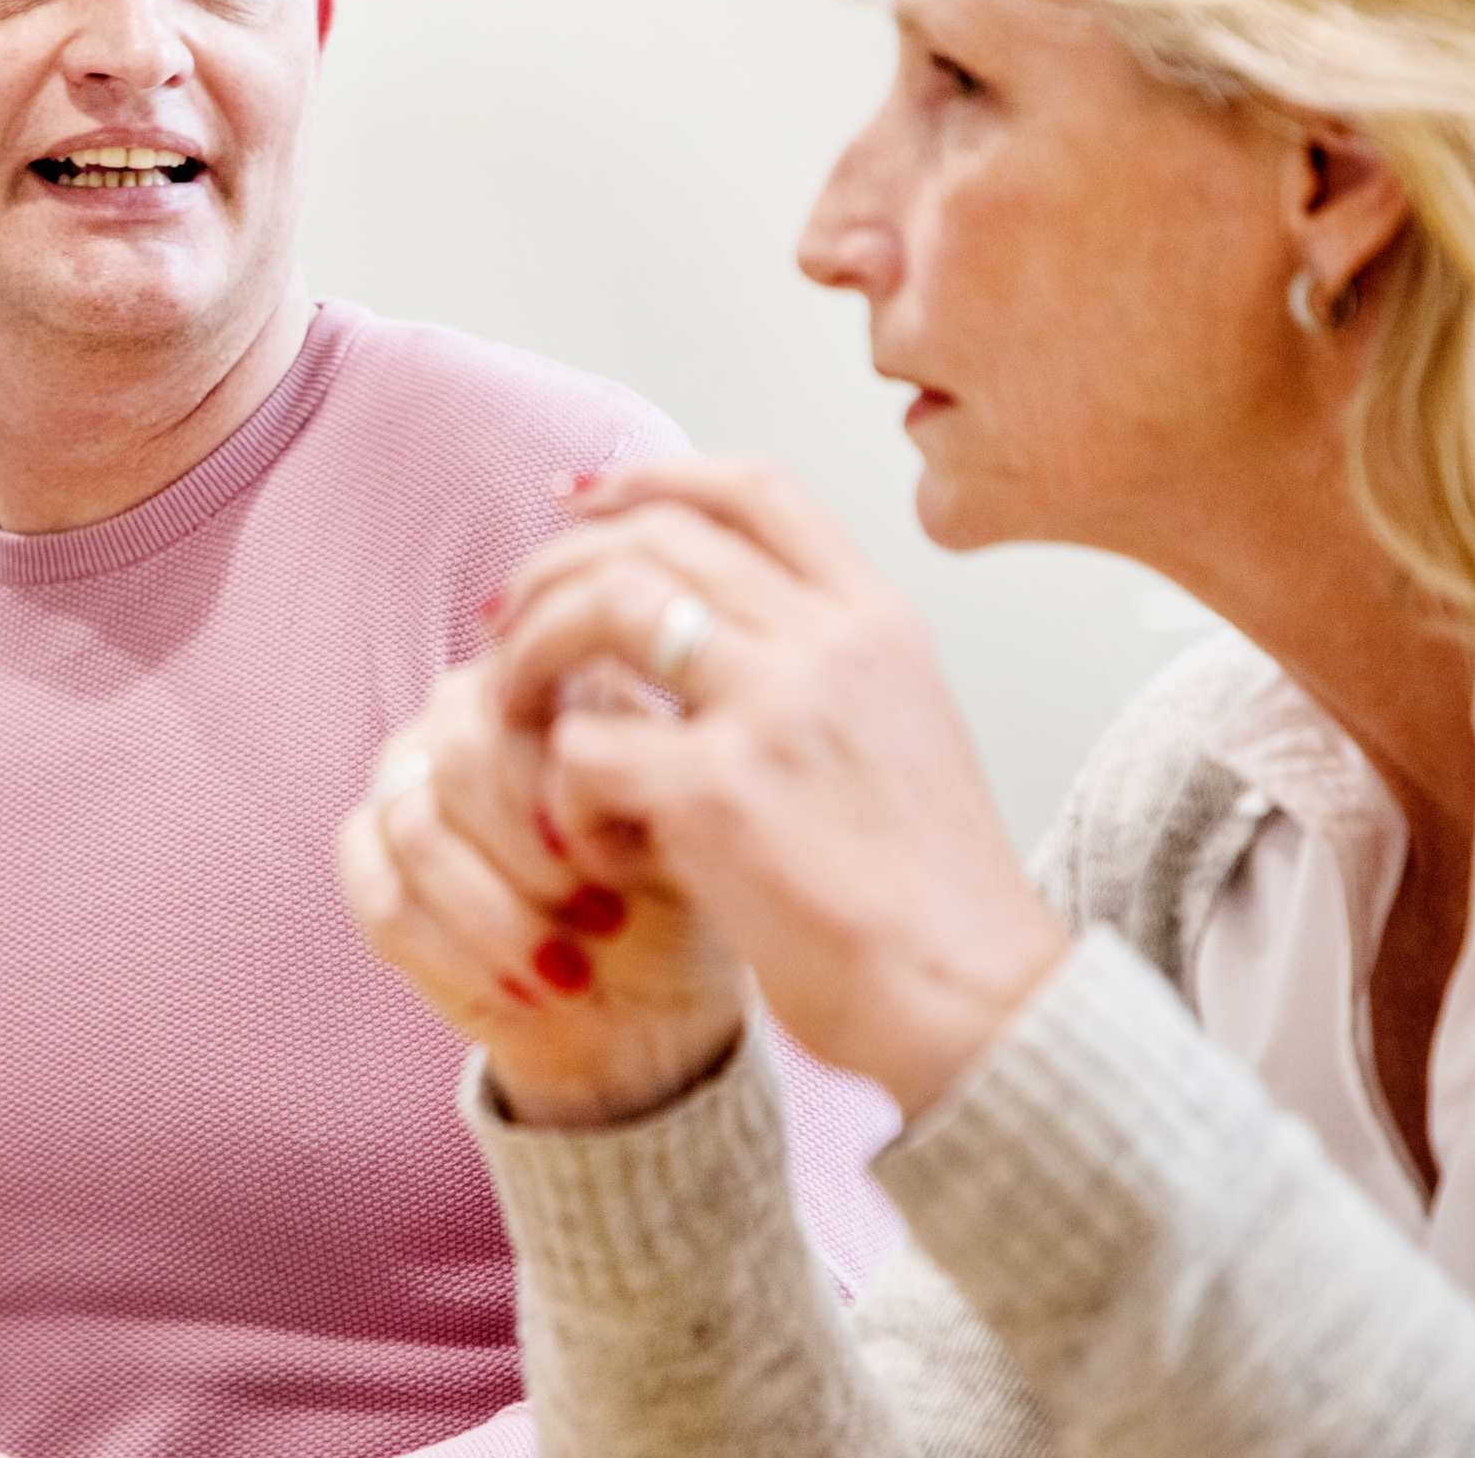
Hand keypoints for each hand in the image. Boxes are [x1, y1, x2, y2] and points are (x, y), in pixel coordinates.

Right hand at [339, 656, 752, 1126]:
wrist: (639, 1002)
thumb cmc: (669, 906)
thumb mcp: (682, 842)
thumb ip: (641, 786)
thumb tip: (591, 776)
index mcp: (544, 681)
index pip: (520, 696)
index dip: (558, 788)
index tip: (615, 869)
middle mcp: (460, 713)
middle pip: (458, 754)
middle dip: (529, 853)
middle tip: (602, 920)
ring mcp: (402, 780)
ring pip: (419, 831)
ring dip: (500, 916)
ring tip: (571, 972)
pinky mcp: (368, 857)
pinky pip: (383, 899)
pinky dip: (458, 957)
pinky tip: (521, 990)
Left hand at [490, 456, 1067, 1114]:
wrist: (971, 996)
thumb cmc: (923, 890)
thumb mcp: (895, 729)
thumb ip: (814, 664)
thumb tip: (694, 618)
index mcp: (877, 621)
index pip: (752, 490)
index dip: (647, 479)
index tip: (576, 503)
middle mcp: (831, 643)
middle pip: (653, 539)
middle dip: (553, 571)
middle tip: (503, 625)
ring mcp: (776, 709)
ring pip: (602, 608)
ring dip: (532, 653)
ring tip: (513, 711)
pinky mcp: (720, 792)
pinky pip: (584, 746)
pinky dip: (562, 790)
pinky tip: (598, 845)